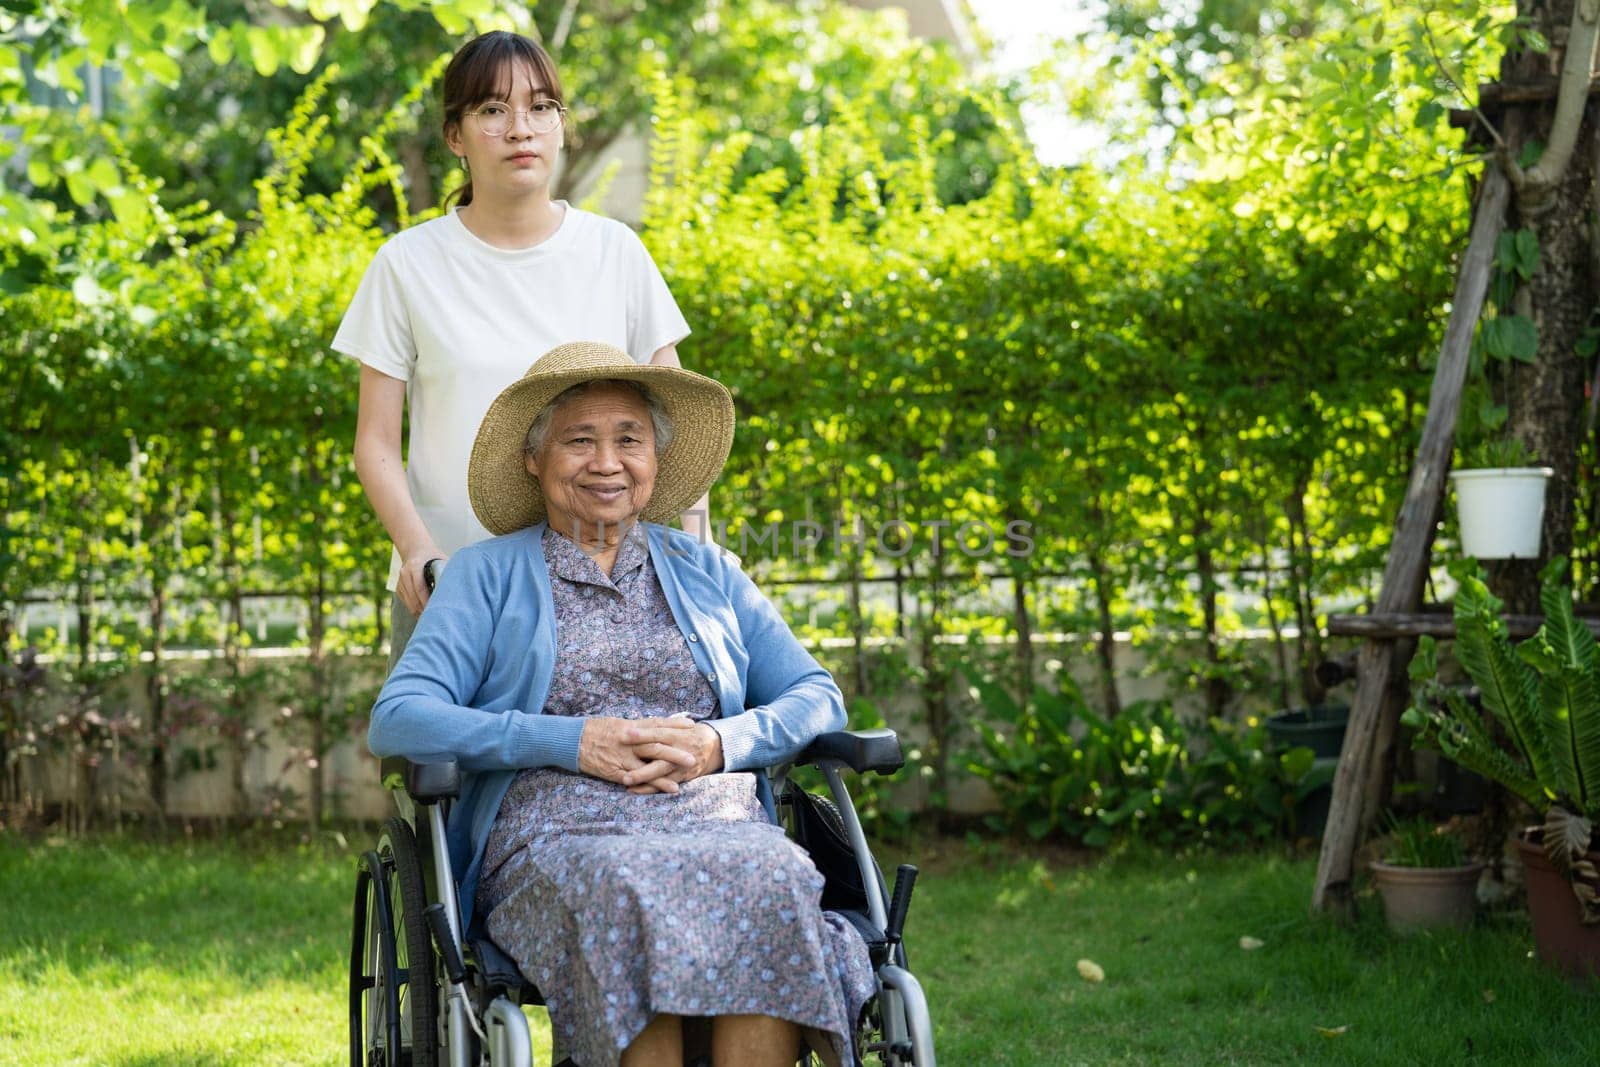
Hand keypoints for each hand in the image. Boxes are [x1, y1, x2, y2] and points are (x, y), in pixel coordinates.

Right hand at [397, 549, 446, 614]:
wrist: (415, 550)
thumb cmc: (432, 557)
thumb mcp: (440, 559)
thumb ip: (446, 571)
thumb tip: (459, 585)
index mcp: (414, 566)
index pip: (420, 588)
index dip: (427, 601)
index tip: (437, 609)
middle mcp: (405, 574)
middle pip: (414, 599)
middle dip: (424, 610)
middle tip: (437, 617)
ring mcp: (400, 582)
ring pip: (409, 603)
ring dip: (420, 612)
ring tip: (432, 618)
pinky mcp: (398, 588)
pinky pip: (406, 603)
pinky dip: (415, 609)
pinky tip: (425, 612)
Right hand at [579, 717, 697, 792]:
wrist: (571, 741)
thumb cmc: (594, 731)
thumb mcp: (616, 724)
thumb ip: (635, 727)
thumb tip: (652, 725)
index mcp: (629, 727)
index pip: (656, 724)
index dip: (674, 724)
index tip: (691, 724)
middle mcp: (629, 741)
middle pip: (657, 744)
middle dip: (677, 748)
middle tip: (695, 751)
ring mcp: (623, 757)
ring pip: (651, 761)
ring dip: (671, 766)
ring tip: (690, 769)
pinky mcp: (617, 772)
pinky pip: (640, 779)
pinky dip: (656, 784)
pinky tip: (670, 788)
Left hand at [621, 717, 723, 794]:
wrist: (716, 747)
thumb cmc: (691, 734)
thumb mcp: (680, 726)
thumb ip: (662, 726)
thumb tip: (636, 723)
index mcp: (678, 734)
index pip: (658, 732)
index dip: (642, 734)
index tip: (624, 734)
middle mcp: (680, 749)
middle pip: (658, 753)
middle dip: (640, 754)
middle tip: (621, 758)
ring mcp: (682, 765)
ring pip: (661, 771)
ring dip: (643, 777)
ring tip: (625, 780)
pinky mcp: (683, 777)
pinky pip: (665, 784)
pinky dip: (650, 788)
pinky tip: (634, 790)